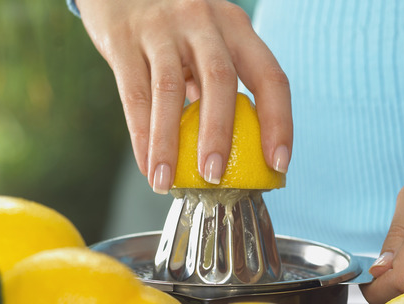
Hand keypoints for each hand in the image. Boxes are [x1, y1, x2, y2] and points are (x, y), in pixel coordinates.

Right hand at [76, 0, 292, 192]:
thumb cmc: (174, 27)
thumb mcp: (207, 40)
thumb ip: (219, 82)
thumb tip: (236, 153)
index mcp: (235, 27)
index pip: (270, 76)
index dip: (279, 122)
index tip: (279, 164)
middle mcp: (203, 21)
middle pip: (220, 80)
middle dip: (219, 134)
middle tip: (215, 177)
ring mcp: (162, 27)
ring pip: (170, 90)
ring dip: (170, 143)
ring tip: (167, 183)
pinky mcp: (123, 39)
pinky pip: (134, 94)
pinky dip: (141, 135)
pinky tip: (147, 166)